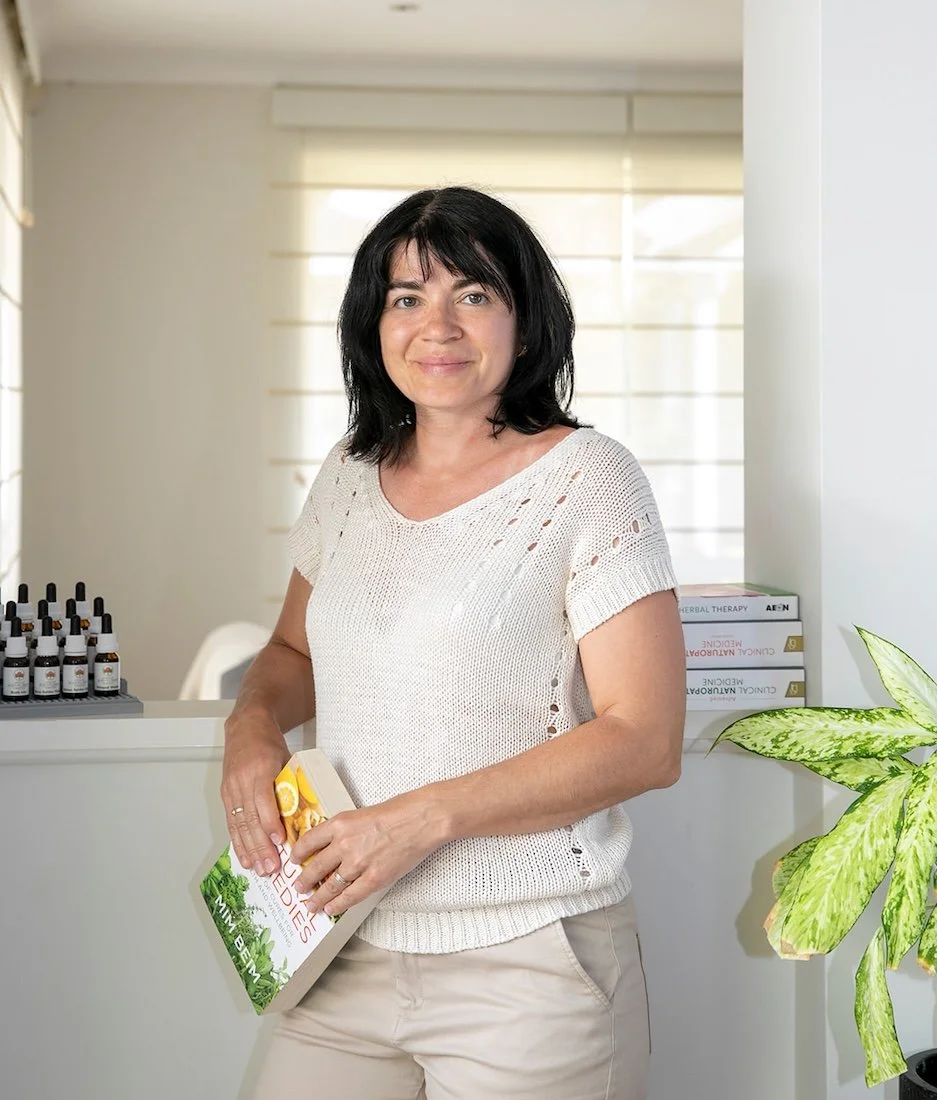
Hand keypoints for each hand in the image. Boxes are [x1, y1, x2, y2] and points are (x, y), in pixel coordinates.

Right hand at [221, 707, 290, 876]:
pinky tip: (245, 857)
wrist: (245, 726)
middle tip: (271, 867)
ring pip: (239, 824)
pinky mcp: (225, 794)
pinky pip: (231, 822)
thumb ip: (291, 784)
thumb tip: (305, 813)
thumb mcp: (286, 758)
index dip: (270, 824)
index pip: (263, 801)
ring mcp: (231, 788)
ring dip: (249, 849)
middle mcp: (242, 781)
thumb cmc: (269, 742)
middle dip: (260, 846)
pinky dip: (238, 842)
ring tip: (259, 869)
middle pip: (250, 819)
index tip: (280, 842)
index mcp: (260, 769)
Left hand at [291, 790, 446, 916]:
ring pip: (329, 886)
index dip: (298, 853)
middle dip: (303, 880)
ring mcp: (358, 863)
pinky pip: (349, 897)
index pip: (309, 841)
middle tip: (298, 887)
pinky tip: (330, 909)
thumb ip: (347, 830)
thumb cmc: (399, 811)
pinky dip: (337, 905)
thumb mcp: (363, 813)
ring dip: (316, 898)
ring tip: (310, 904)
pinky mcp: (374, 878)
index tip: (294, 859)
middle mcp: (344, 843)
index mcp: (340, 823)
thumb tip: (337, 845)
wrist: (422, 818)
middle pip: (315, 867)